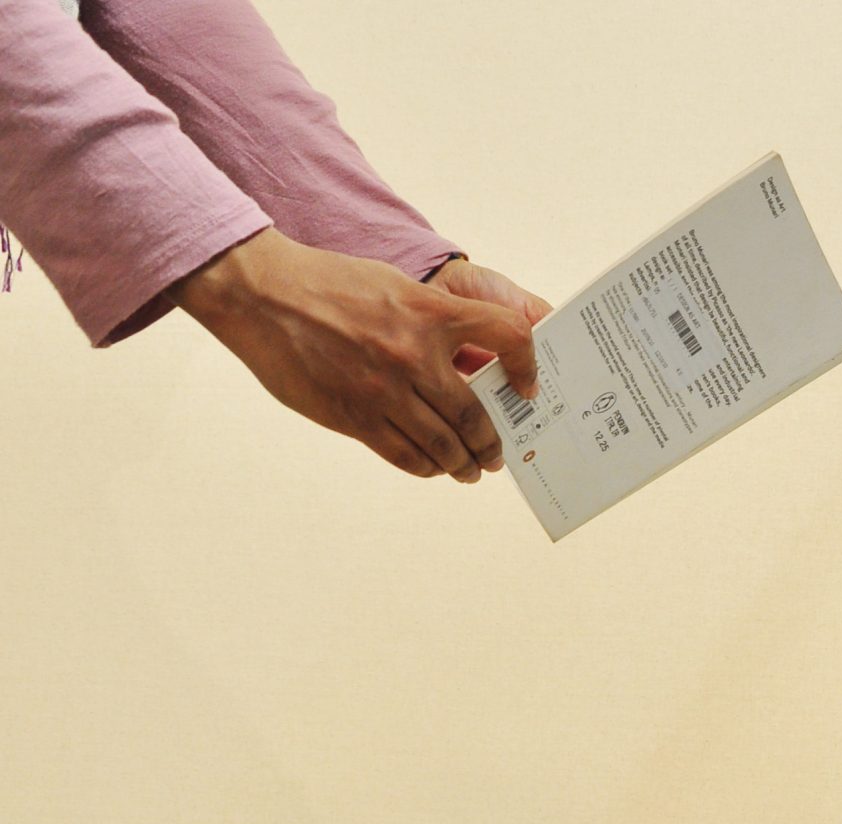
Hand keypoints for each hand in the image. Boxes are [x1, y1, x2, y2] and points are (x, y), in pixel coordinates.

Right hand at [173, 229, 543, 481]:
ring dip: (462, 465)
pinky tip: (432, 466)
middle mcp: (413, 355)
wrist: (264, 295)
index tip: (527, 388)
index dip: (526, 365)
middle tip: (494, 456)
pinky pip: (405, 456)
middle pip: (474, 417)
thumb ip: (436, 318)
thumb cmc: (331, 285)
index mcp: (429, 312)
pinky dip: (426, 466)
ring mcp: (384, 391)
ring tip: (468, 470)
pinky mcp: (356, 418)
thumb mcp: (394, 285)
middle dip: (490, 444)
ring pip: (443, 447)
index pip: (505, 335)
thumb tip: (473, 353)